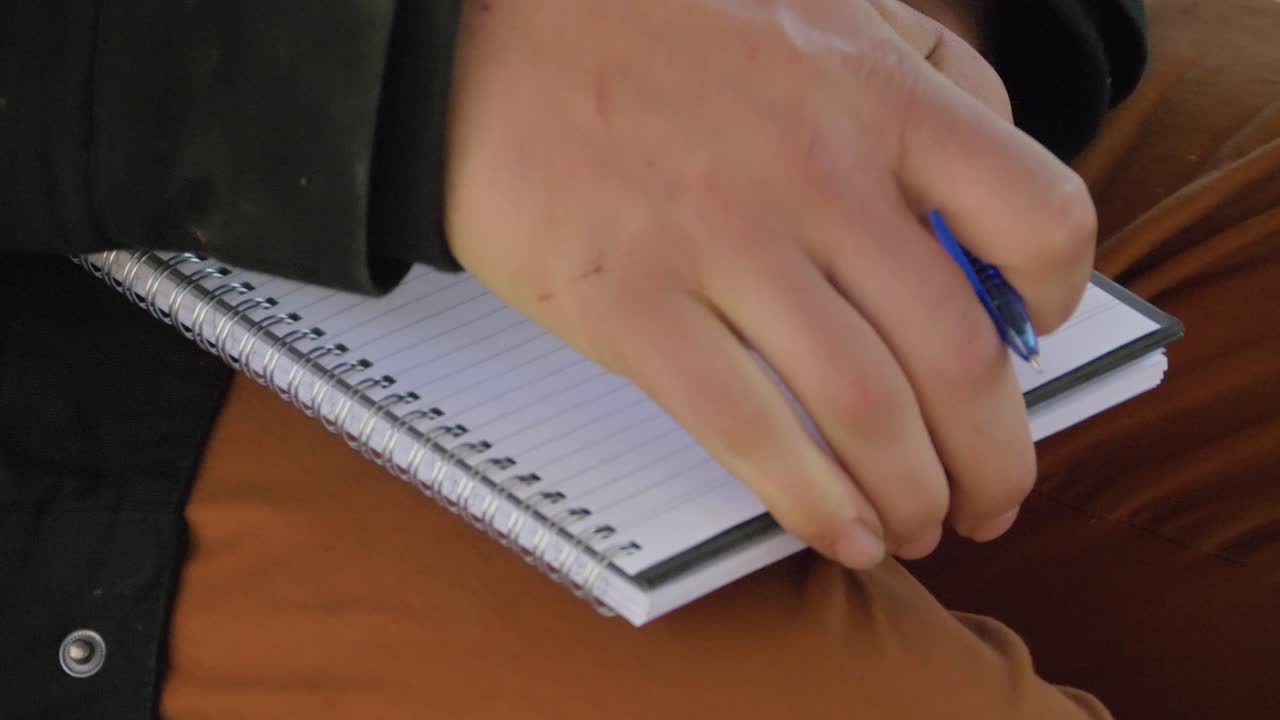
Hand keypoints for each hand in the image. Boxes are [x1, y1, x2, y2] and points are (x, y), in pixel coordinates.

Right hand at [443, 0, 1095, 566]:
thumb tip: (991, 203)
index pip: (1036, 216)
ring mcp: (721, 245)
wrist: (487, 32)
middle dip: (995, 456)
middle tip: (994, 498)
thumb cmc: (655, 24)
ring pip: (864, 411)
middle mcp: (817, 176)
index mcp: (877, 96)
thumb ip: (927, 80)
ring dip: (913, 496)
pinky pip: (749, 430)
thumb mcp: (823, 6)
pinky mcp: (632, 306)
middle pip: (958, 355)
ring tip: (920, 528)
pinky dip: (812, 503)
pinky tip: (841, 533)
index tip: (1039, 336)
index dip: (1058, 298)